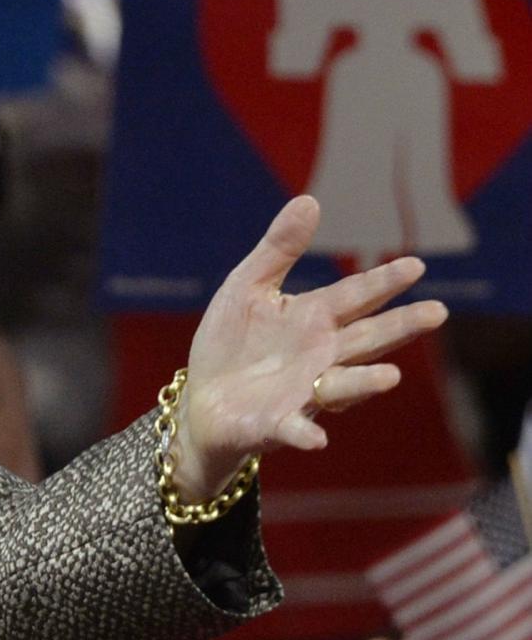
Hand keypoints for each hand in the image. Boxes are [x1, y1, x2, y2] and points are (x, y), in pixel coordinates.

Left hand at [174, 196, 449, 500]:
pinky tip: (315, 439)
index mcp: (314, 318)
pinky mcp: (277, 423)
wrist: (204, 398)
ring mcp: (304, 391)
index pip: (355, 296)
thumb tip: (310, 200)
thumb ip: (279, 249)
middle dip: (399, 328)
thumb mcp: (248, 286)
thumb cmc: (233, 342)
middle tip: (436, 312)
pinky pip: (295, 429)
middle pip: (366, 339)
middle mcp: (320, 355)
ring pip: (342, 385)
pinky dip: (304, 433)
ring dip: (364, 382)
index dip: (382, 281)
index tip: (415, 265)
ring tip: (390, 378)